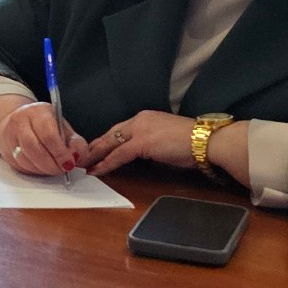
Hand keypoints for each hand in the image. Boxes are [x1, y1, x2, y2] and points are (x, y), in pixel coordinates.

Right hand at [0, 96, 84, 176]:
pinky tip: (42, 168)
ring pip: (24, 158)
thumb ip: (75, 143)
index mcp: (38, 112)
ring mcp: (9, 135)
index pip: (48, 134)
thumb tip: (77, 158)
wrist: (18, 122)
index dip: (60, 153)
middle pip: (33, 147)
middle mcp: (20, 121)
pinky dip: (33, 171)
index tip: (69, 164)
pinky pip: (19, 165)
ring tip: (53, 170)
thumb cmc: (45, 126)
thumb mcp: (64, 128)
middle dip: (50, 164)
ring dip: (42, 169)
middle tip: (62, 170)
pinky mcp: (5, 150)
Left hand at [81, 110, 201, 176]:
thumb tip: (141, 154)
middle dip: (93, 147)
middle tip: (79, 157)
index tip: (93, 149)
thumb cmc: (193, 143)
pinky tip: (98, 170)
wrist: (207, 140)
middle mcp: (140, 120)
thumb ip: (150, 143)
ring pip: (110, 143)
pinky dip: (107, 163)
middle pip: (110, 134)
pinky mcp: (143, 142)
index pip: (119, 129)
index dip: (104, 141)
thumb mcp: (165, 140)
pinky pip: (119, 154)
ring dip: (94, 156)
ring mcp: (140, 130)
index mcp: (145, 118)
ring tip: (83, 165)